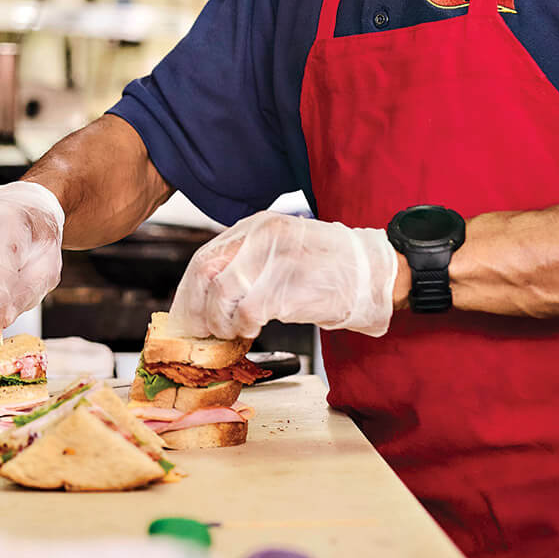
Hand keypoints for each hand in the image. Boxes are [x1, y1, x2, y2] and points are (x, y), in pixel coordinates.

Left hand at [167, 211, 397, 338]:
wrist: (371, 272)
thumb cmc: (329, 265)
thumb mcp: (282, 248)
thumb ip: (248, 261)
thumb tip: (212, 294)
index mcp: (257, 226)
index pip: (205, 257)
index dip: (189, 292)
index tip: (187, 316)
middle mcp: (261, 237)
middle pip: (204, 273)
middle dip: (196, 310)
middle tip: (201, 331)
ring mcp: (273, 260)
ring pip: (220, 295)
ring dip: (221, 322)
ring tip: (234, 331)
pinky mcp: (286, 287)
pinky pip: (247, 313)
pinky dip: (243, 328)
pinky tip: (254, 330)